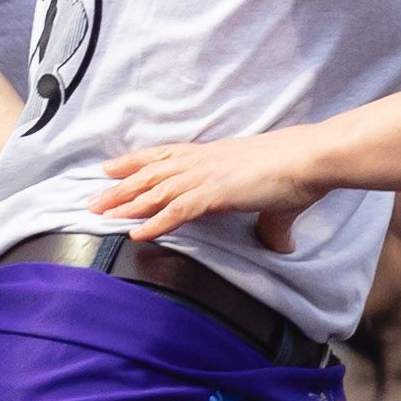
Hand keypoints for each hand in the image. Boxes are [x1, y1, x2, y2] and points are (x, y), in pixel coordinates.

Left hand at [89, 137, 315, 257]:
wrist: (309, 159)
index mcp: (214, 155)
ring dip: (126, 203)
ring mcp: (207, 177)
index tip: (112, 167)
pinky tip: (136, 232)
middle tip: (92, 198)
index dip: (136, 162)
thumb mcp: (276, 197)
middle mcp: (203, 162)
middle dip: (119, 187)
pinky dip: (154, 222)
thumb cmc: (297, 170)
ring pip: (155, 190)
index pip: (165, 155)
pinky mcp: (215, 194)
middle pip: (151, 173)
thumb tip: (280, 244)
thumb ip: (272, 223)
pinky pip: (176, 210)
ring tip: (100, 215)